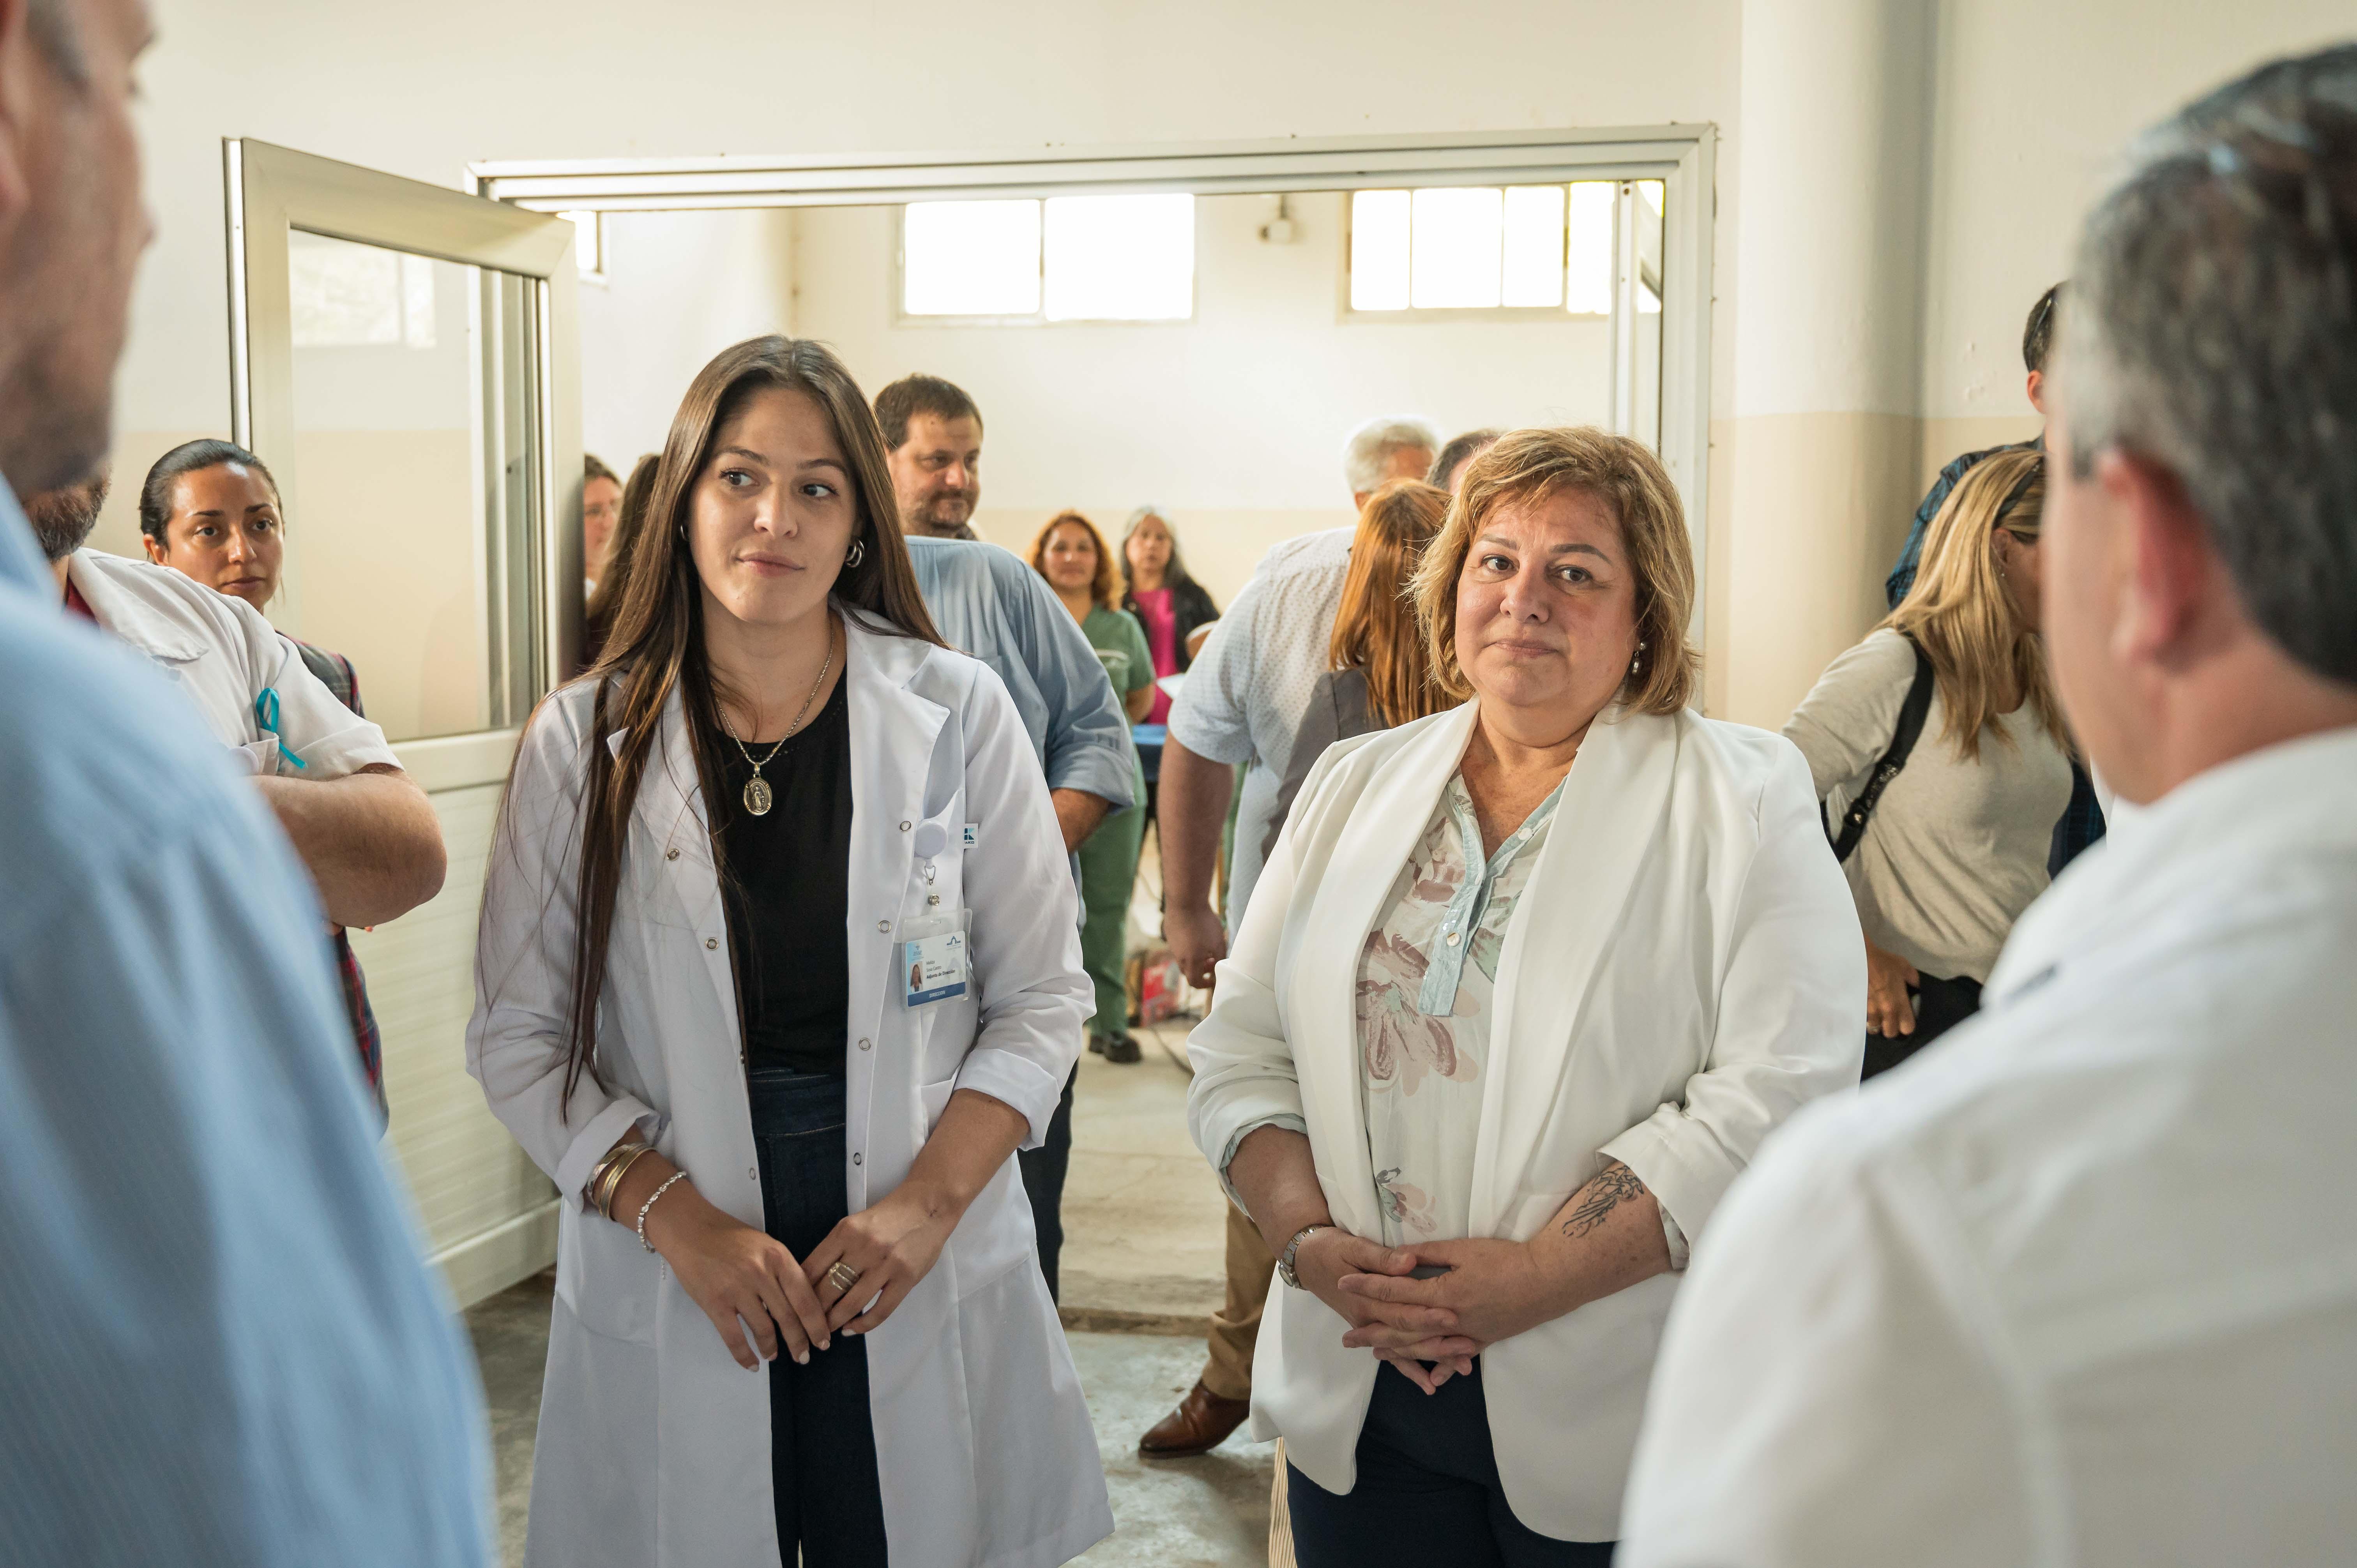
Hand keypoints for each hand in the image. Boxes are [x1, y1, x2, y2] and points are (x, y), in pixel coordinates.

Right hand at [643, 1185, 832, 1370]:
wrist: (691, 1230)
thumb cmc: (730, 1238)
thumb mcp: (766, 1246)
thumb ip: (783, 1271)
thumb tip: (801, 1305)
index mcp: (778, 1257)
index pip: (805, 1297)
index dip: (817, 1323)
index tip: (824, 1340)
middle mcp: (761, 1273)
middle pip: (788, 1316)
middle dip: (799, 1341)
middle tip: (803, 1357)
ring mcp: (737, 1288)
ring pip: (764, 1329)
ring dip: (771, 1348)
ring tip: (774, 1355)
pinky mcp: (715, 1302)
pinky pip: (734, 1337)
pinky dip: (744, 1355)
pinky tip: (751, 1364)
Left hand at [803, 1181, 960, 1334]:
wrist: (928, 1205)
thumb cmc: (889, 1215)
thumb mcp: (855, 1224)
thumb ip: (836, 1248)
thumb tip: (812, 1281)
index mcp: (845, 1231)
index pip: (812, 1268)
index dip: (797, 1292)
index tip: (791, 1307)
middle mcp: (863, 1247)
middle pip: (827, 1289)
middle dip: (812, 1313)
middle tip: (804, 1327)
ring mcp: (885, 1264)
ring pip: (850, 1303)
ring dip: (834, 1322)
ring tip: (825, 1333)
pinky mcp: (905, 1278)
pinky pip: (880, 1310)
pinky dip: (863, 1325)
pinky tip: (852, 1329)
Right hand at [1164, 902, 1227, 989]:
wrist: (1185, 900)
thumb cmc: (1204, 922)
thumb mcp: (1218, 942)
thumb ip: (1220, 959)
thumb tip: (1220, 970)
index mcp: (1190, 961)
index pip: (1194, 982)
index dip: (1205, 984)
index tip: (1214, 978)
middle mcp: (1179, 956)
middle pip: (1189, 971)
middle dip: (1201, 970)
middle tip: (1212, 960)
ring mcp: (1172, 944)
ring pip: (1184, 958)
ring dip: (1195, 958)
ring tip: (1206, 947)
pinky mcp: (1170, 933)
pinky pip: (1179, 946)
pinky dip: (1189, 947)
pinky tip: (1197, 934)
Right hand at [1291, 1228, 1465, 1390]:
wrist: (1307, 1260)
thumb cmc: (1332, 1248)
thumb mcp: (1354, 1247)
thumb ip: (1382, 1258)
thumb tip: (1408, 1262)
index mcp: (1365, 1301)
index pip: (1401, 1312)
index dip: (1426, 1316)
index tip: (1453, 1318)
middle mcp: (1368, 1320)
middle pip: (1408, 1337)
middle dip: (1439, 1343)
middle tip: (1468, 1346)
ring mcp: (1370, 1328)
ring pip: (1404, 1350)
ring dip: (1433, 1359)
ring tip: (1464, 1366)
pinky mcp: (1373, 1330)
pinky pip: (1394, 1356)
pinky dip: (1411, 1370)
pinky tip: (1432, 1385)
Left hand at [1338, 1237, 1572, 1370]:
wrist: (1549, 1280)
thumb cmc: (1506, 1259)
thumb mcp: (1464, 1249)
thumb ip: (1429, 1255)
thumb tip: (1399, 1258)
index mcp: (1443, 1293)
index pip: (1396, 1291)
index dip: (1368, 1286)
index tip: (1343, 1283)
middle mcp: (1451, 1320)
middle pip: (1403, 1327)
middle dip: (1372, 1330)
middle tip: (1346, 1337)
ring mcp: (1468, 1335)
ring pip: (1425, 1347)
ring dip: (1398, 1351)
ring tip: (1375, 1353)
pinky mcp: (1485, 1340)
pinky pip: (1457, 1357)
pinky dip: (1442, 1367)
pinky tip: (1430, 1379)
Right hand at [1865, 939, 1919, 1037]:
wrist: (1860, 958)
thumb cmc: (1883, 962)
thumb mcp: (1904, 967)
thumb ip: (1913, 979)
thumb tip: (1916, 987)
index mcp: (1899, 1002)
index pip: (1907, 1028)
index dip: (1907, 1025)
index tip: (1906, 1019)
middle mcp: (1885, 1010)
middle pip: (1890, 1033)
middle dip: (1891, 1028)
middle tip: (1891, 1019)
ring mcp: (1870, 1010)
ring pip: (1874, 1029)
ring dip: (1877, 1024)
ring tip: (1878, 1016)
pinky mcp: (1859, 1007)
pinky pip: (1863, 1019)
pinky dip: (1866, 1018)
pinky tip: (1867, 1010)